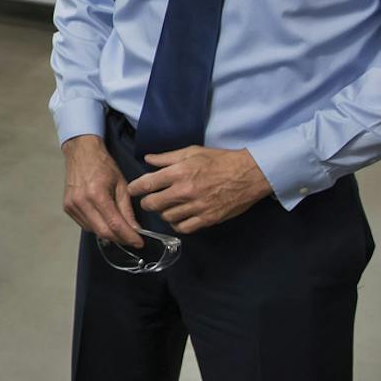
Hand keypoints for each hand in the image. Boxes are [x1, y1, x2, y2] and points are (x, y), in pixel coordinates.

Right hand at [62, 135, 141, 246]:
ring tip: (121, 230)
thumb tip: (135, 229)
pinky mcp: (67, 208)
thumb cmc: (103, 165)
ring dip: (109, 234)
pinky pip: (85, 225)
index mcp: (96, 193)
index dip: (128, 236)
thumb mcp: (120, 184)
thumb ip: (127, 208)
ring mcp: (72, 206)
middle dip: (120, 239)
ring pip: (94, 230)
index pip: (114, 223)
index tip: (139, 242)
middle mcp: (81, 202)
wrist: (81, 153)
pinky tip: (105, 221)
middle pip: (103, 231)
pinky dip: (97, 227)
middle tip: (132, 240)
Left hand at [128, 147, 271, 233]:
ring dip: (163, 213)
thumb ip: (167, 158)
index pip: (147, 184)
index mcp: (179, 172)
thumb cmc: (220, 160)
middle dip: (147, 202)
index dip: (135, 188)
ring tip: (167, 207)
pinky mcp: (207, 219)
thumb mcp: (192, 151)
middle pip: (152, 204)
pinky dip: (177, 225)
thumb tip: (147, 159)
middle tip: (150, 200)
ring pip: (167, 217)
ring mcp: (196, 207)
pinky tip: (179, 218)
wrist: (249, 174)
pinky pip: (183, 228)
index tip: (132, 190)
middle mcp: (184, 191)